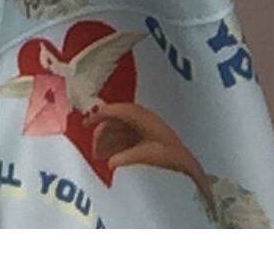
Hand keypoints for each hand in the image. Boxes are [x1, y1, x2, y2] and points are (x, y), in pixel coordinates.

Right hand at [81, 101, 203, 179]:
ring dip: (108, 142)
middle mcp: (140, 117)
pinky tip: (111, 157)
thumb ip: (126, 157)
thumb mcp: (146, 155)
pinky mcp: (145, 135)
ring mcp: (143, 126)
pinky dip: (116, 145)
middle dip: (102, 135)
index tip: (86, 123)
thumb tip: (109, 163)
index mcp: (140, 116)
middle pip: (114, 121)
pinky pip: (125, 137)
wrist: (188, 162)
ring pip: (118, 130)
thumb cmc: (170, 154)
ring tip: (100, 157)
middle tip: (94, 151)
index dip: (98, 115)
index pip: (115, 111)